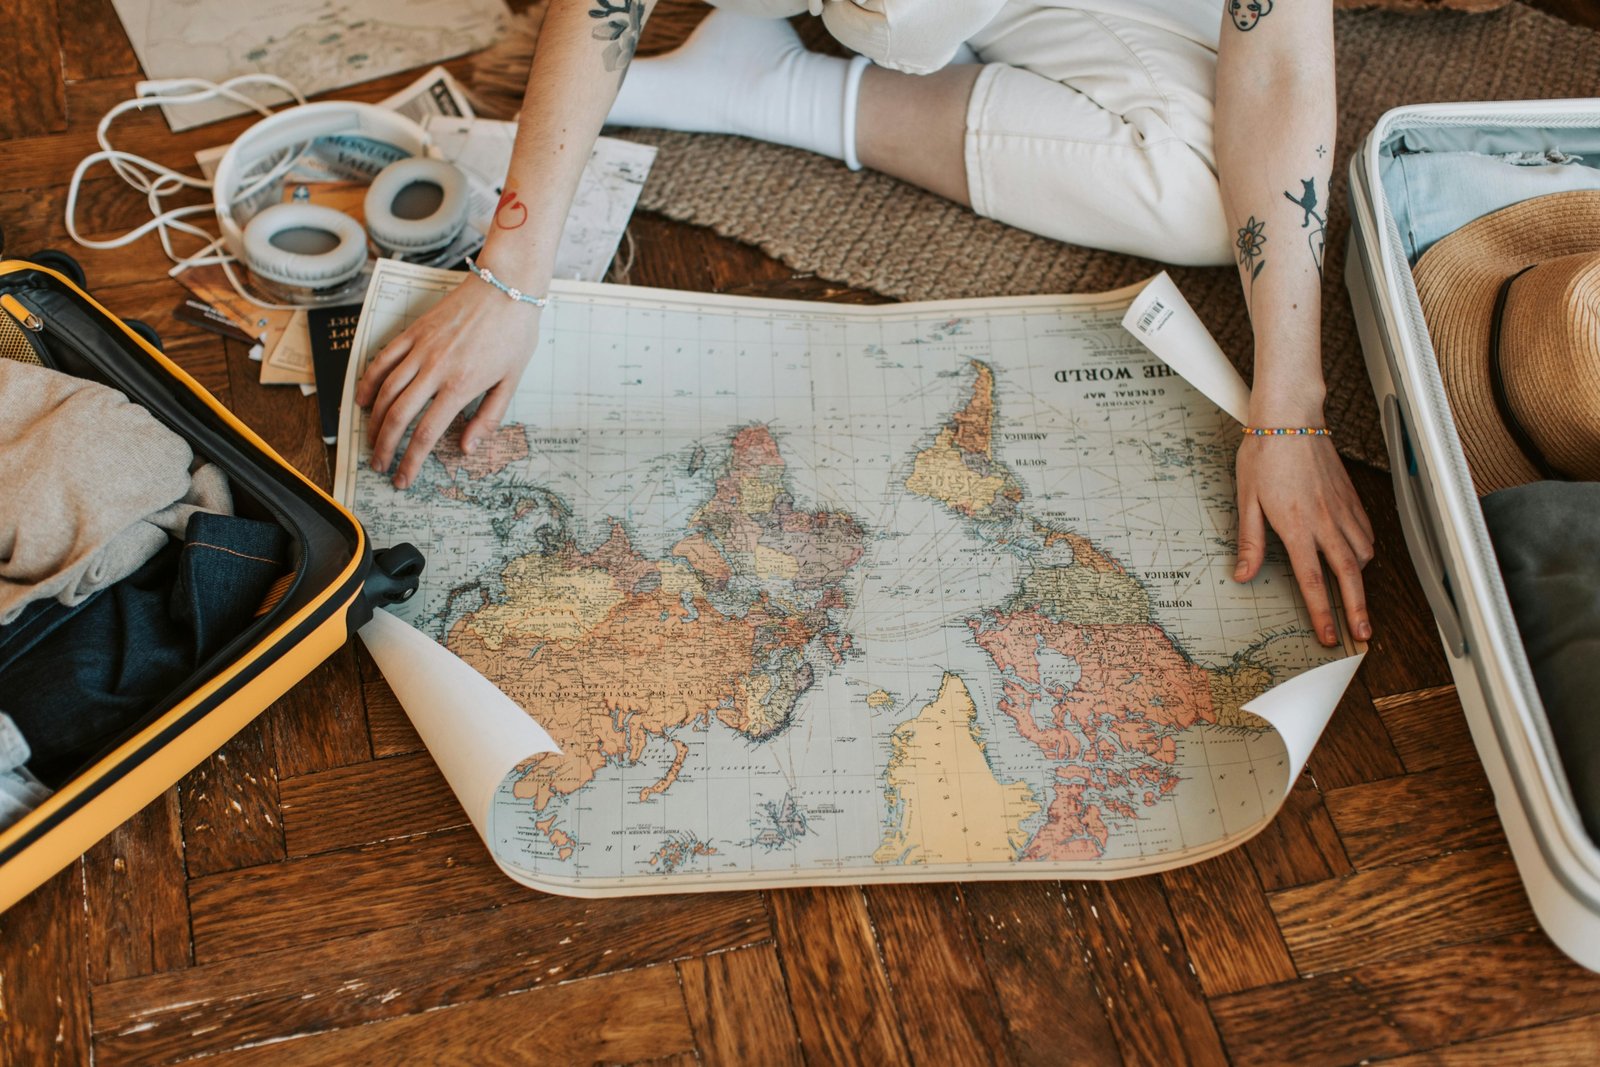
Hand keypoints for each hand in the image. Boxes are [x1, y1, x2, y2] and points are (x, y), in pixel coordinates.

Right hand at [354, 278, 540, 488]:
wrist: (505, 286)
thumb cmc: (514, 334)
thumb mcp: (512, 381)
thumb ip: (488, 417)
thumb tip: (467, 449)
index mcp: (462, 385)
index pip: (427, 433)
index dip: (411, 460)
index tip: (402, 478)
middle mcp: (435, 369)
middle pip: (398, 417)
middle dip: (384, 447)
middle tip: (379, 465)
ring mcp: (420, 349)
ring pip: (385, 391)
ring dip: (373, 421)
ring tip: (371, 441)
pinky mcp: (413, 332)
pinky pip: (382, 360)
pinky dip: (368, 382)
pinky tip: (363, 400)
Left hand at [1234, 433, 1374, 646]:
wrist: (1290, 418)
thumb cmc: (1265, 454)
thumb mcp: (1246, 499)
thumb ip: (1250, 541)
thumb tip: (1244, 574)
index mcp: (1296, 526)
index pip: (1313, 580)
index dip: (1323, 612)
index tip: (1330, 634)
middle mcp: (1325, 521)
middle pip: (1349, 575)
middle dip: (1357, 609)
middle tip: (1363, 632)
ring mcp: (1341, 509)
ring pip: (1363, 553)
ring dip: (1363, 580)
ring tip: (1358, 599)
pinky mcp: (1350, 496)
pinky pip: (1367, 531)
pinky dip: (1368, 550)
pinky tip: (1361, 556)